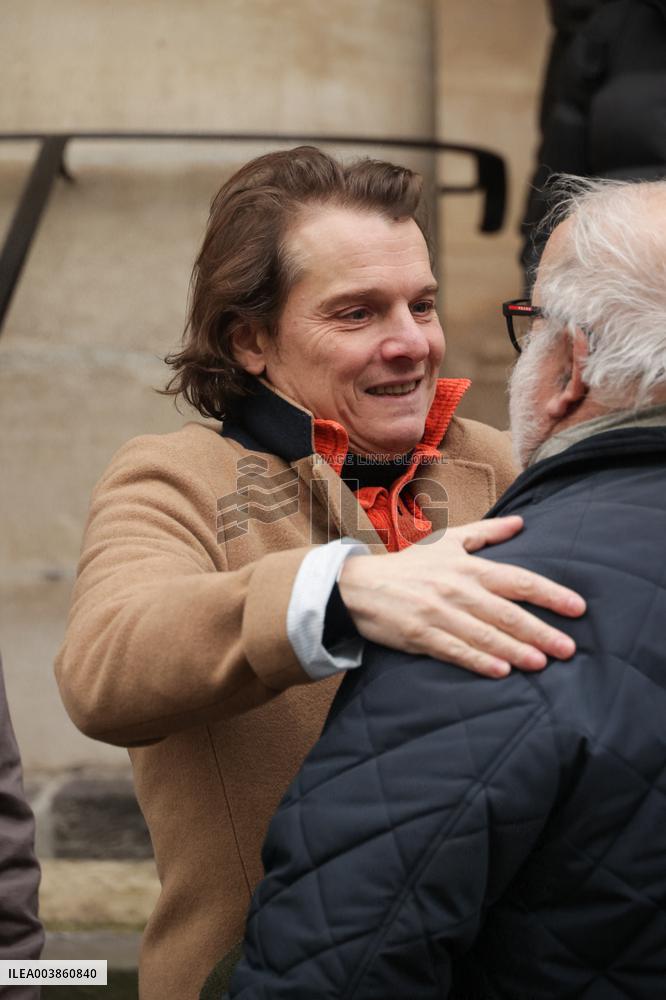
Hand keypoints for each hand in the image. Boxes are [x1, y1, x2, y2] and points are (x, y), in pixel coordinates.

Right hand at [338, 515, 585, 677]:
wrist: (359, 586)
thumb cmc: (408, 565)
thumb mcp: (447, 541)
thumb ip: (486, 533)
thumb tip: (521, 522)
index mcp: (467, 566)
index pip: (517, 580)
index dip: (549, 594)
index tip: (576, 607)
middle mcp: (457, 589)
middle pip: (507, 612)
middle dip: (540, 631)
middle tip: (568, 648)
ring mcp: (438, 613)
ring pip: (485, 635)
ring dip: (515, 650)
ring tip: (542, 663)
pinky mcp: (421, 635)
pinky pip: (455, 651)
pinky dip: (479, 661)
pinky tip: (501, 672)